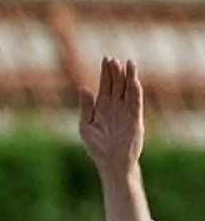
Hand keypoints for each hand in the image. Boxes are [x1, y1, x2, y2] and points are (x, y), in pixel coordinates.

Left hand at [79, 57, 143, 175]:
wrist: (110, 162)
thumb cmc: (96, 146)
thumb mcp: (85, 125)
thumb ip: (86, 107)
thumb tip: (83, 87)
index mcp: (102, 107)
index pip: (106, 84)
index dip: (106, 72)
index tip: (106, 58)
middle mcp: (115, 106)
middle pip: (117, 84)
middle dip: (116, 71)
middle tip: (113, 58)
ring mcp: (126, 112)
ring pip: (129, 90)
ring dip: (129, 76)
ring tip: (129, 62)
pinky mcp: (135, 119)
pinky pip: (136, 102)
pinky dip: (136, 91)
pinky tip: (134, 80)